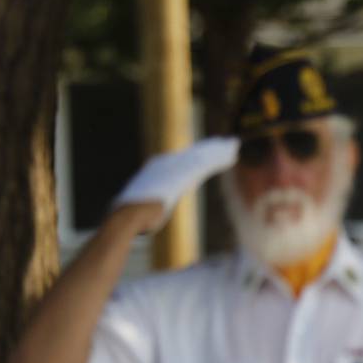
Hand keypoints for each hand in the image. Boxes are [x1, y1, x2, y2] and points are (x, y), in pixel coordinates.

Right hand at [112, 136, 239, 222]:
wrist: (127, 216)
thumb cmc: (130, 220)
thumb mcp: (140, 210)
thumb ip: (147, 207)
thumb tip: (143, 218)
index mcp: (155, 169)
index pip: (181, 159)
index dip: (197, 154)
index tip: (209, 150)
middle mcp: (165, 164)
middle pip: (194, 153)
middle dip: (211, 148)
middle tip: (227, 142)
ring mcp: (174, 168)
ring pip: (202, 156)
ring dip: (220, 151)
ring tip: (235, 144)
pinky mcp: (183, 176)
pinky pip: (207, 164)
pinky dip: (220, 159)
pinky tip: (233, 156)